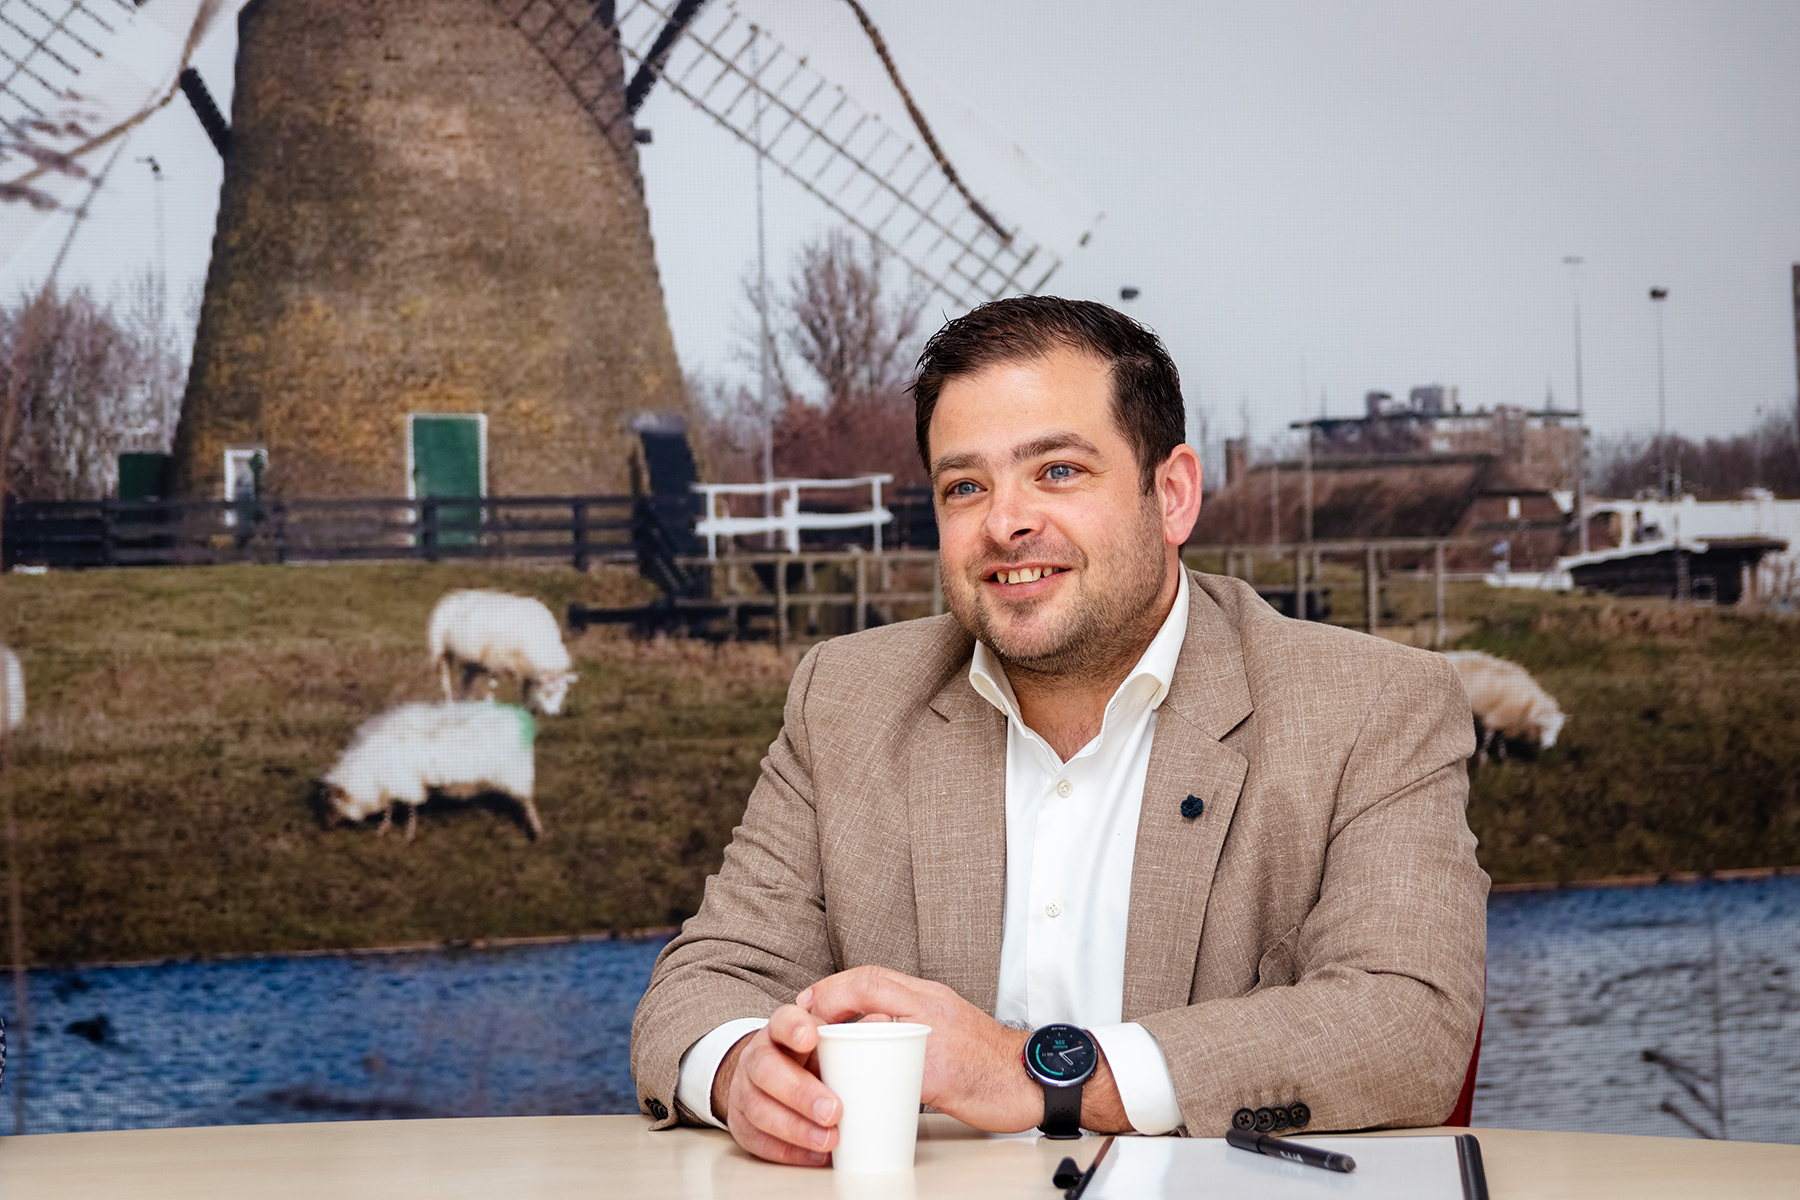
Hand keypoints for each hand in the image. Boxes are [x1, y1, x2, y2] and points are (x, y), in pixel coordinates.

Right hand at [713, 1004, 841, 1166]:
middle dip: (801, 1093)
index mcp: (780, 1031)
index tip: (812, 1037)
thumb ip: (854, 1034)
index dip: (794, 1027)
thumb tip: (885, 1020)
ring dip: (796, 1128)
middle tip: (834, 1111)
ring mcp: (742, 1090)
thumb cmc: (806, 1060)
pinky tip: (813, 1155)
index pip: (781, 1021)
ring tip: (829, 1140)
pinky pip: (758, 1140)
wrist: (767, 1080)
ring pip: (759, 1109)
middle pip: (767, 1070)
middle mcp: (756, 1057)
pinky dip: (788, 1151)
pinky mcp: (739, 1122)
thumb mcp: (826, 1042)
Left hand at [801, 966, 1133, 1133]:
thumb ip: (910, 1015)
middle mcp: (932, 1008)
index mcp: (930, 995)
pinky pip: (896, 1071)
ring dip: (843, 1043)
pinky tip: (854, 1091)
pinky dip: (870, 1079)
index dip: (833, 986)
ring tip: (821, 1060)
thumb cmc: (987, 1057)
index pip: (872, 975)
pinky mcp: (942, 1075)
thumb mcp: (947, 1020)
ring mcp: (937, 1040)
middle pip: (869, 989)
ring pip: (877, 1029)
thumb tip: (867, 1025)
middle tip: (805, 1030)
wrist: (1032, 1080)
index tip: (809, 1003)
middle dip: (827, 1005)